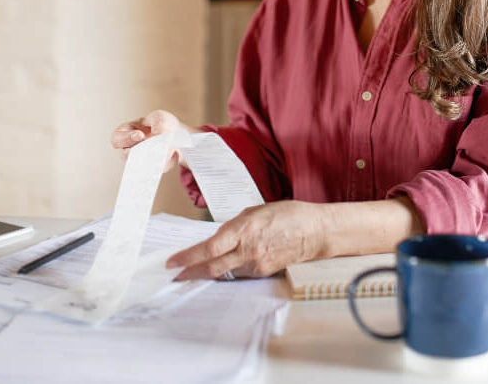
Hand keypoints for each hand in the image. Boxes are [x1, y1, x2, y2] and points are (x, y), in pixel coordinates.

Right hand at [110, 109, 192, 162]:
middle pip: (126, 156)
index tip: (140, 135)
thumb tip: (158, 133)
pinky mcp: (154, 168)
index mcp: (125, 133)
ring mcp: (140, 161)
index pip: (116, 138)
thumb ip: (158, 122)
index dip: (126, 138)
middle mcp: (129, 150)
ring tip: (166, 150)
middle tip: (152, 146)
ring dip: (154, 158)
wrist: (175, 135)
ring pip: (142, 165)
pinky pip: (157, 169)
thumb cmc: (161, 124)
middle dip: (139, 151)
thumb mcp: (160, 117)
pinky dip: (166, 162)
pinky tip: (174, 153)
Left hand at [166, 201, 327, 279]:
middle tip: (173, 275)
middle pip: (211, 267)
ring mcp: (256, 264)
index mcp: (245, 229)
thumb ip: (235, 226)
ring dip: (205, 273)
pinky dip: (223, 273)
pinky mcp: (263, 272)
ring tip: (189, 272)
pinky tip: (216, 270)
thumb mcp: (255, 211)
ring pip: (223, 273)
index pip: (209, 248)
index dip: (188, 257)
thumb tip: (217, 237)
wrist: (315, 232)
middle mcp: (248, 249)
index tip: (173, 262)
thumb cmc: (288, 215)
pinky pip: (237, 274)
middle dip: (189, 272)